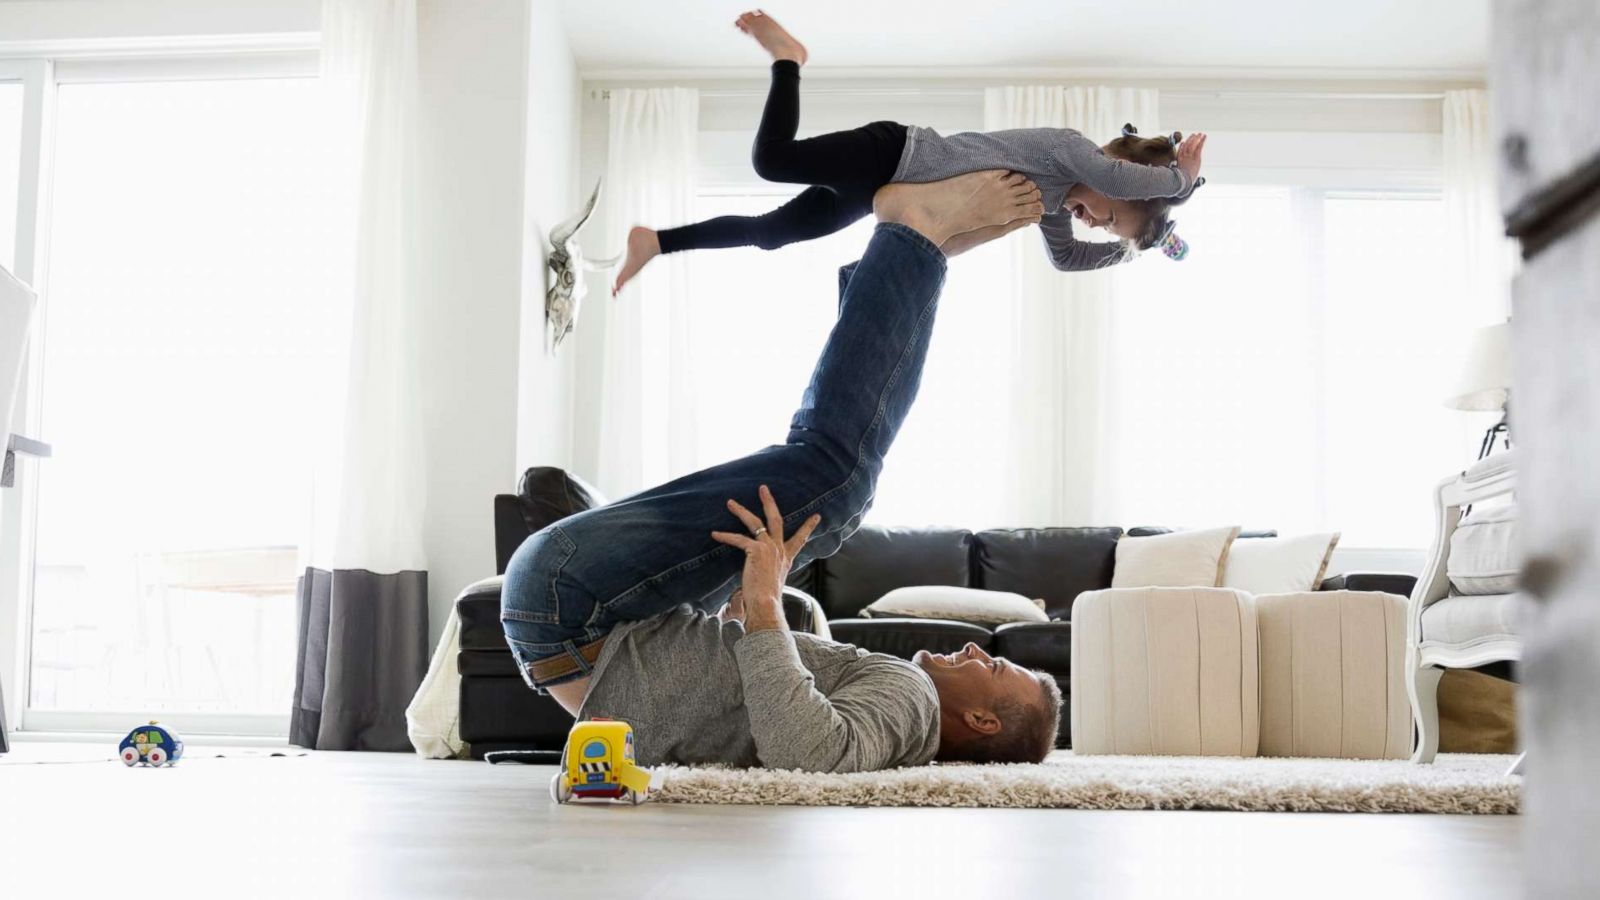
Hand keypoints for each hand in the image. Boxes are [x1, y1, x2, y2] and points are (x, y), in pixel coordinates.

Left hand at [711, 485, 821, 631]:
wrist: (765, 604)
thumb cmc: (766, 598)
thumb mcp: (773, 582)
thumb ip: (770, 572)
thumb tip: (763, 571)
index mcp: (786, 558)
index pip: (800, 539)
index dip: (808, 527)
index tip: (816, 516)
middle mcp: (780, 550)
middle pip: (777, 519)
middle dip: (769, 502)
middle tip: (763, 488)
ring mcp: (769, 548)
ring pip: (755, 522)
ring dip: (741, 511)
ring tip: (730, 503)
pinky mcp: (757, 551)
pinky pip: (739, 539)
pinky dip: (725, 536)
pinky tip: (715, 534)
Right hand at [1176, 132, 1205, 182]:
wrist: (1183, 180)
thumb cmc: (1180, 182)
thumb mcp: (1178, 178)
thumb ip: (1178, 176)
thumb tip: (1179, 183)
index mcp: (1179, 162)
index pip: (1180, 152)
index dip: (1182, 147)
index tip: (1183, 143)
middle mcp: (1184, 157)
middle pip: (1187, 146)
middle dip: (1190, 140)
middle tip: (1193, 135)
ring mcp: (1190, 157)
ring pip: (1193, 145)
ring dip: (1196, 138)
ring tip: (1199, 134)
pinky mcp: (1196, 157)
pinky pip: (1199, 147)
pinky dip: (1201, 141)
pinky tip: (1204, 136)